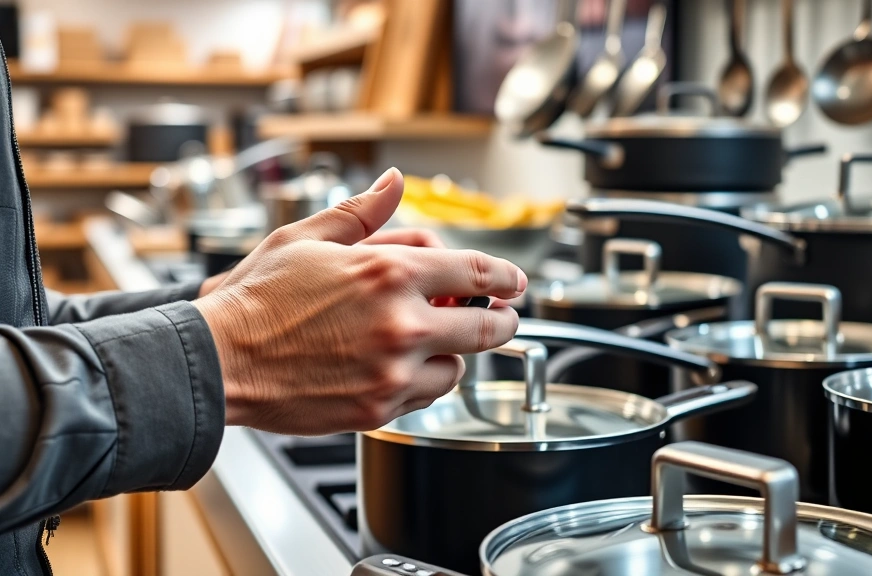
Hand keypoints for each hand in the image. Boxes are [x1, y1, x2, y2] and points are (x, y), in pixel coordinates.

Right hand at [194, 168, 525, 434]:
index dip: (505, 275)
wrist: (219, 361)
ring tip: (427, 341)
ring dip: (452, 353)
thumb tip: (395, 181)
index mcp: (389, 273)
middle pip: (487, 326)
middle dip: (501, 319)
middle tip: (499, 315)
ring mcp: (393, 370)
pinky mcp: (378, 406)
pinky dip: (422, 381)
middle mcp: (401, 323)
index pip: (475, 271)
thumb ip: (363, 211)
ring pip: (457, 367)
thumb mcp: (308, 237)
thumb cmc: (256, 299)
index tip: (514, 281)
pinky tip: (398, 365)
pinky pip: (424, 396)